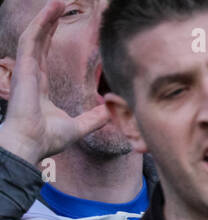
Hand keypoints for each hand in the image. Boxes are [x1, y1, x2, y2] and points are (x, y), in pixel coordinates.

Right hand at [0, 1, 110, 165]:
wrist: (31, 144)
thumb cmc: (47, 139)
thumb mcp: (78, 126)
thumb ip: (93, 118)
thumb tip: (110, 112)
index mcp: (39, 84)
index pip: (44, 53)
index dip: (51, 35)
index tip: (61, 20)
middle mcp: (31, 73)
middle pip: (39, 40)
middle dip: (49, 21)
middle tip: (61, 4)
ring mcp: (25, 69)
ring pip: (35, 36)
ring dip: (45, 17)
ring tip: (57, 1)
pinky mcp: (24, 68)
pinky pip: (31, 40)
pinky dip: (40, 24)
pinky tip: (50, 10)